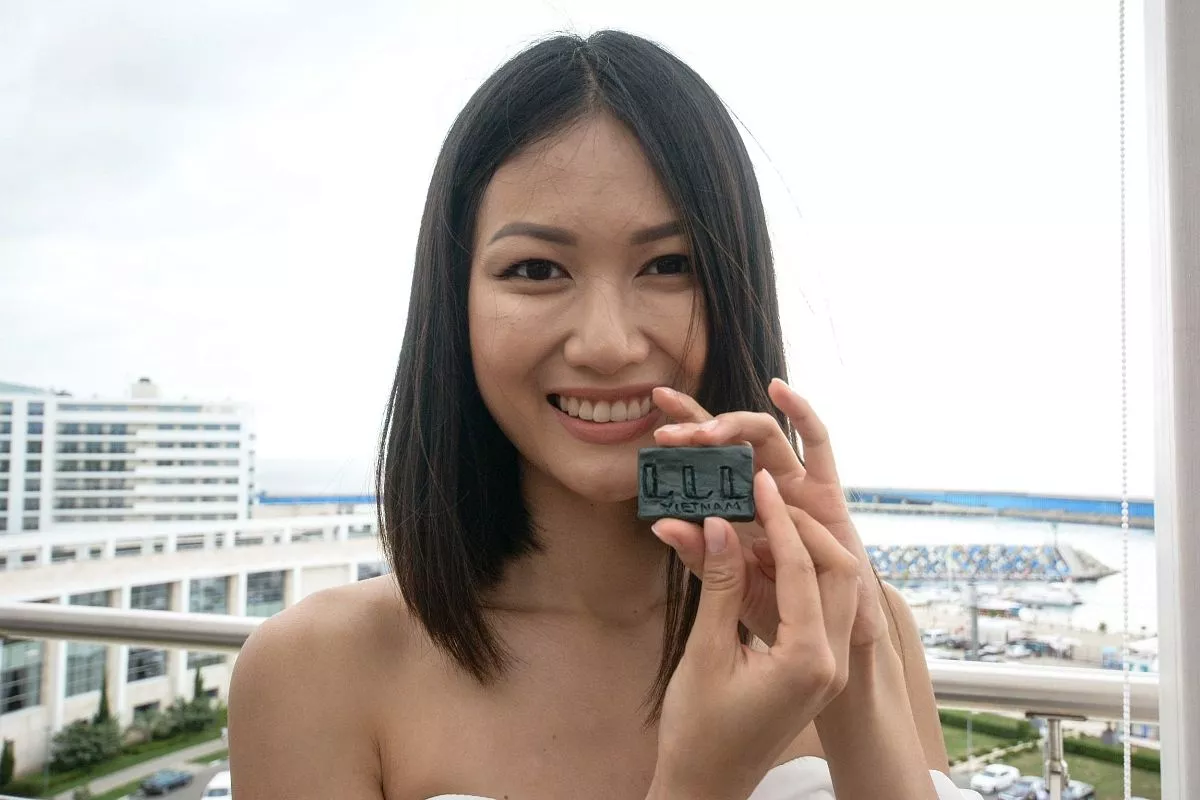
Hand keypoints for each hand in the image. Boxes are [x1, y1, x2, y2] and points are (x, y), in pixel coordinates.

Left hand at [651, 380, 888, 650]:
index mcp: (737, 500)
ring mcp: (795, 483)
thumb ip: (697, 552)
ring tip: (707, 434)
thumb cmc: (776, 606)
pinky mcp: (826, 490)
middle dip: (699, 428)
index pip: (706, 456)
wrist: (827, 634)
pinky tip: (779, 389)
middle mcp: (765, 483)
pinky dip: (800, 412)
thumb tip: (658, 524)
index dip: (682, 432)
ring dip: (735, 425)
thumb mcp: (727, 580)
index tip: (651, 424)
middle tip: (668, 434)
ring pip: (766, 433)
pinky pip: (818, 443)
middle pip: (731, 438)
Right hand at [651, 470, 859, 799]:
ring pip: (834, 589)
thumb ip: (720, 584)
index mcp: (809, 659)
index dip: (779, 521)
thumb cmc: (699, 731)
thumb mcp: (705, 652)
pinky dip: (795, 578)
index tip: (758, 484)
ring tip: (759, 524)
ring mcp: (827, 667)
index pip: (803, 569)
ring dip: (801, 552)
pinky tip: (757, 561)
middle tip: (765, 499)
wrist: (706, 786)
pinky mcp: (815, 669)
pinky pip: (818, 608)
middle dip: (803, 530)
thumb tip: (723, 524)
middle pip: (838, 572)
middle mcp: (830, 661)